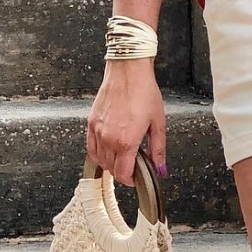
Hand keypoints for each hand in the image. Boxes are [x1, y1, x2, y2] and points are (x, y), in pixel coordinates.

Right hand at [86, 62, 166, 186]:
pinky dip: (98, 153)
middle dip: (123, 171)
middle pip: (111, 169)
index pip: (123, 174)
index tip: (136, 177)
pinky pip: (91, 147)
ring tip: (123, 156)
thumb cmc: (144, 91)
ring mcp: (97, 130)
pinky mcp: (91, 122)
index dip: (131, 180)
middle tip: (134, 164)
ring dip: (111, 163)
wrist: (128, 71)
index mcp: (126, 141)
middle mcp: (109, 138)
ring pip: (99, 160)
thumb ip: (158, 149)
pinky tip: (107, 150)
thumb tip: (161, 168)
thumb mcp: (158, 123)